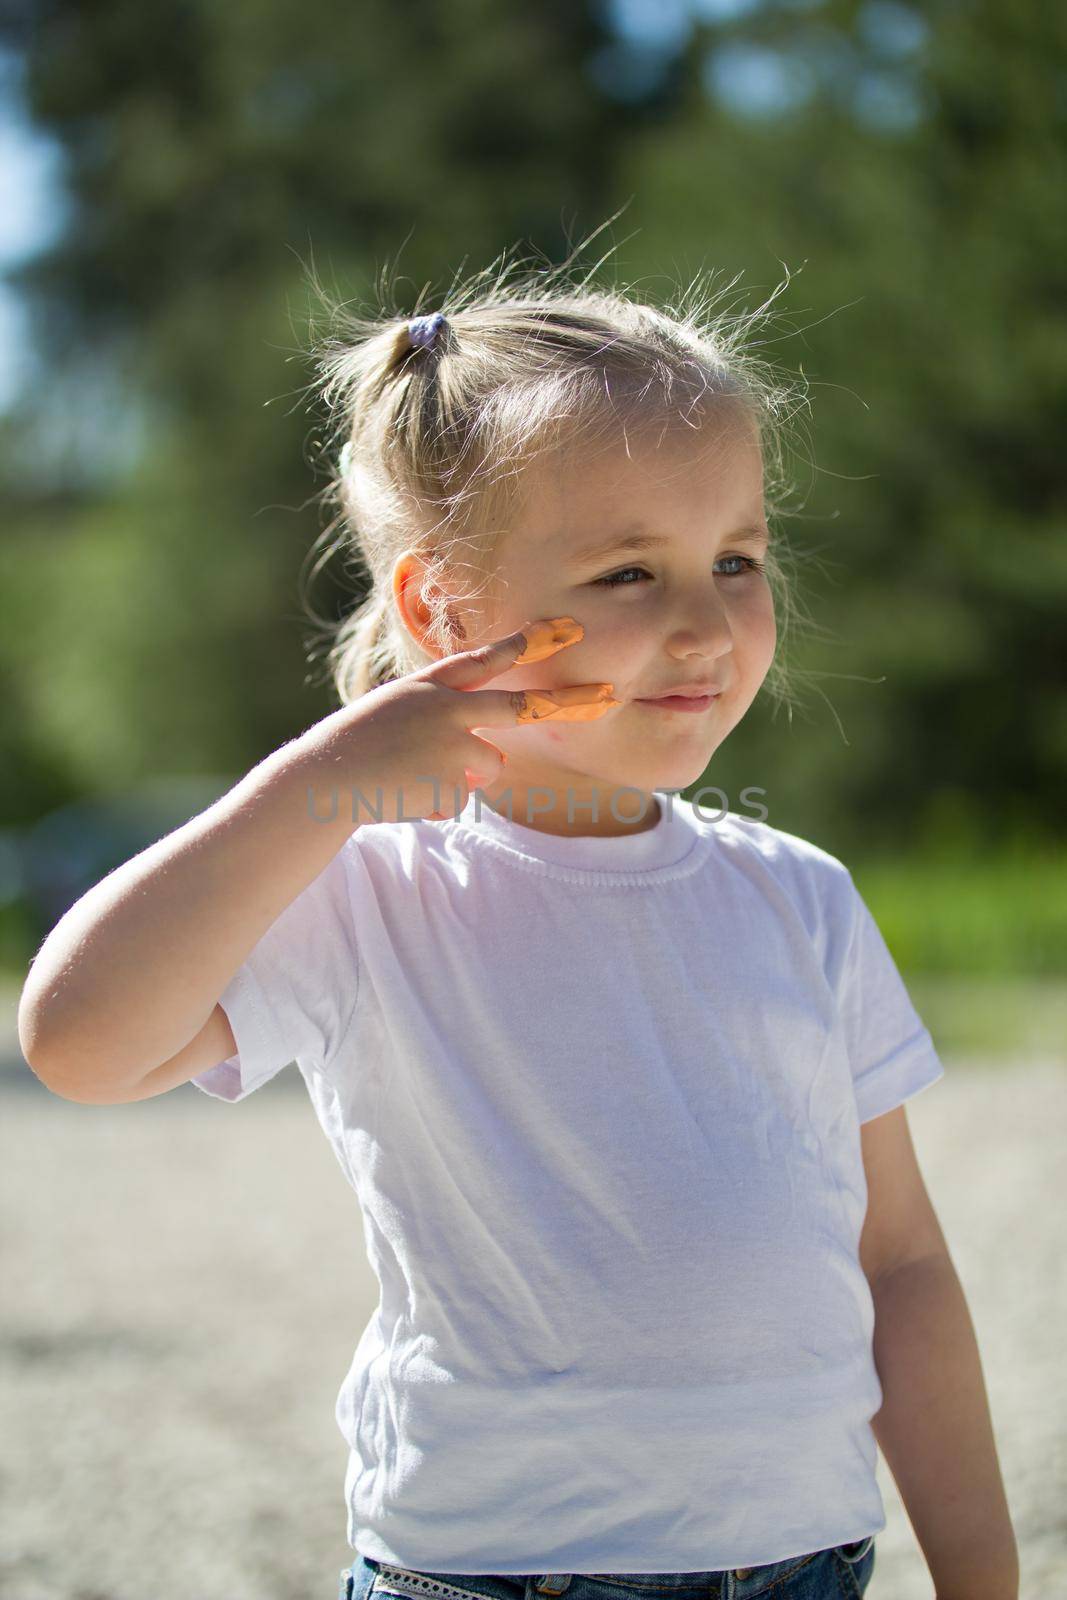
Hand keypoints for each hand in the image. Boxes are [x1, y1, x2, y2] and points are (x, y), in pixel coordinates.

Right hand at [294, 616, 619, 825]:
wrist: (323, 779)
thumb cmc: (353, 750)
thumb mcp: (394, 719)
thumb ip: (446, 726)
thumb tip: (494, 761)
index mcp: (429, 685)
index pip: (487, 658)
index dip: (530, 642)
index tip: (568, 629)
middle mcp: (447, 707)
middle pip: (520, 707)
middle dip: (568, 702)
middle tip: (609, 697)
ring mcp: (452, 742)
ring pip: (487, 765)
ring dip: (457, 778)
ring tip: (411, 774)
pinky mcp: (452, 779)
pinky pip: (462, 797)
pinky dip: (437, 801)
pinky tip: (406, 793)